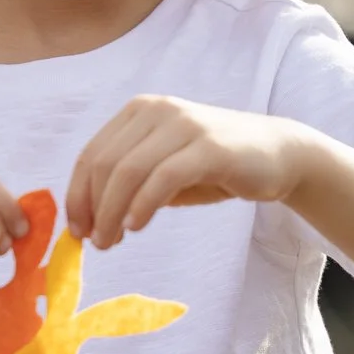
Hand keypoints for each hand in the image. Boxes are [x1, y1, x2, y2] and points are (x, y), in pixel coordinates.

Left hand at [66, 96, 319, 248]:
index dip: (76, 195)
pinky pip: (163, 177)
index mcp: (138, 112)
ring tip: (110, 241)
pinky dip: (143, 205)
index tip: (76, 230)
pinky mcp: (209, 146)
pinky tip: (136, 226)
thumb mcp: (162, 171)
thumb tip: (88, 220)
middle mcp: (156, 110)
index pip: (91, 154)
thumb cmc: (212, 167)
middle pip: (105, 164)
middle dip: (92, 208)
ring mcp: (183, 125)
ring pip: (129, 171)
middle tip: (95, 242)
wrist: (278, 154)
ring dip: (112, 212)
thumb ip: (128, 184)